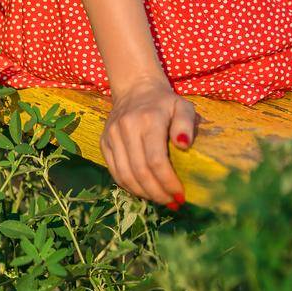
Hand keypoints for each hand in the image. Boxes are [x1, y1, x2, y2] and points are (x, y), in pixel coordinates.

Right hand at [101, 74, 198, 206]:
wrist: (135, 88)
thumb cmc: (164, 102)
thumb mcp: (183, 106)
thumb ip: (186, 124)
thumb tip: (184, 145)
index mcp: (148, 119)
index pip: (156, 160)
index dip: (168, 182)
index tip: (180, 195)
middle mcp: (126, 127)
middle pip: (140, 172)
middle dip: (158, 193)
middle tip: (172, 203)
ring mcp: (112, 135)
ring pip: (125, 176)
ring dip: (144, 194)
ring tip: (160, 199)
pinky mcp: (104, 142)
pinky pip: (115, 172)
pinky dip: (129, 187)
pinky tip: (144, 191)